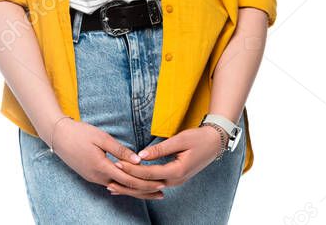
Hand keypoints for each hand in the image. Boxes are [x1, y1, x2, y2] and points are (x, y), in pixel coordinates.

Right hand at [50, 118, 166, 198]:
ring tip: (152, 192)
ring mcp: (93, 178)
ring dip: (135, 190)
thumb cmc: (80, 133)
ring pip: (119, 188)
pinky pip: (111, 184)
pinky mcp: (91, 176)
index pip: (128, 179)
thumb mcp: (101, 138)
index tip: (160, 183)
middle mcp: (98, 177)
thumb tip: (138, 159)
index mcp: (101, 167)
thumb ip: (120, 150)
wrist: (58, 136)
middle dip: (145, 191)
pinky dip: (124, 187)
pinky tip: (132, 188)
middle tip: (162, 193)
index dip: (145, 182)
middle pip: (126, 188)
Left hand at [108, 125, 223, 192]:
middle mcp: (176, 180)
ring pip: (150, 188)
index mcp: (178, 171)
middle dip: (128, 182)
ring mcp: (176, 181)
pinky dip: (141, 184)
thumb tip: (141, 154)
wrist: (216, 143)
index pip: (149, 173)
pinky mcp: (175, 178)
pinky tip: (130, 183)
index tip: (117, 163)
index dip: (132, 169)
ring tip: (115, 185)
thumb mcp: (180, 140)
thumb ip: (160, 148)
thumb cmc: (199, 138)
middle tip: (110, 178)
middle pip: (147, 185)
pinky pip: (154, 184)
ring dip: (133, 186)